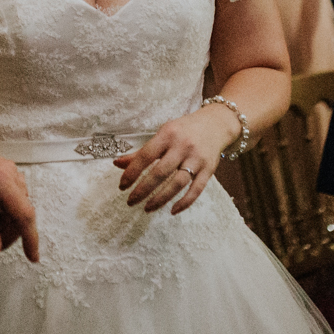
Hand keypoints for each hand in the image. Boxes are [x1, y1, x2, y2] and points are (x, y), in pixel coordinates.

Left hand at [113, 105, 234, 213]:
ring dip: (161, 198)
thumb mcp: (163, 134)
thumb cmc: (184, 130)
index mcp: (168, 134)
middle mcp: (182, 146)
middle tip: (130, 201)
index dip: (132, 172)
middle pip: (161, 172)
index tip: (122, 186)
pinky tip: (172, 210)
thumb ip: (142, 151)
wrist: (216, 124)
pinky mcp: (209, 169)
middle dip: (143, 189)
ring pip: (178, 183)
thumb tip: (117, 163)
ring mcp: (197, 159)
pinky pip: (196, 190)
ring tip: (147, 208)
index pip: (146, 155)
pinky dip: (184, 202)